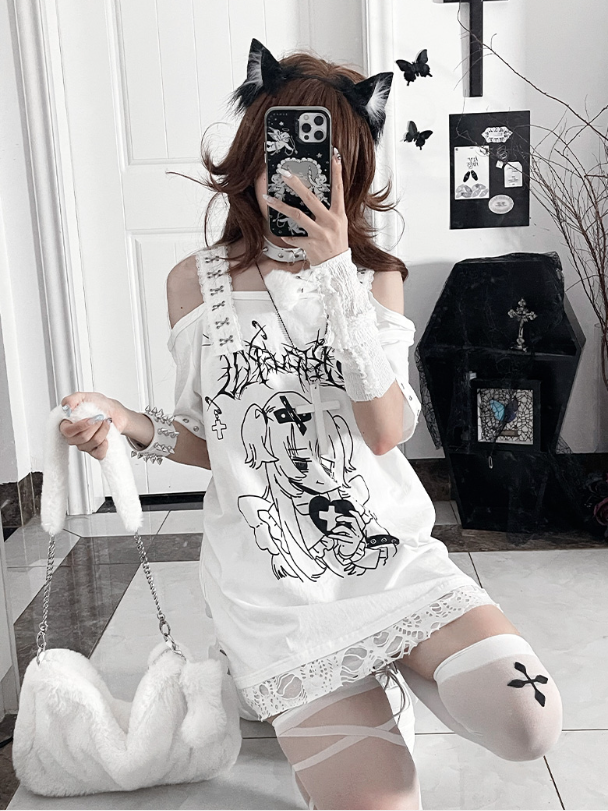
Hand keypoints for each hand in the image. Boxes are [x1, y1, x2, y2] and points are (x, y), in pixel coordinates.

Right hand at [59, 392, 128, 460]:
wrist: (113, 411)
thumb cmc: (98, 404)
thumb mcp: (83, 396)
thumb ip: (71, 399)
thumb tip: (66, 407)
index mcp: (67, 424)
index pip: (67, 431)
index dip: (80, 426)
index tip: (92, 418)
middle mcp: (74, 437)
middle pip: (82, 438)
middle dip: (95, 426)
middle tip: (101, 418)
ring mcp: (84, 445)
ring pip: (93, 443)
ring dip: (103, 431)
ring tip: (106, 423)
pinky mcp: (95, 451)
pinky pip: (99, 455)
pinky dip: (105, 445)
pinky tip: (107, 437)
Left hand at [263, 149, 347, 265]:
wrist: (336, 268)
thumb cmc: (336, 244)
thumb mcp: (339, 224)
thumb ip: (330, 210)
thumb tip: (315, 194)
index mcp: (339, 214)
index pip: (338, 189)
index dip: (337, 172)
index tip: (334, 156)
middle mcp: (330, 222)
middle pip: (311, 198)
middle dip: (296, 184)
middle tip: (284, 173)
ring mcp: (320, 233)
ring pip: (297, 215)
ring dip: (280, 206)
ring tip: (268, 198)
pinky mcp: (311, 245)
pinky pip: (294, 238)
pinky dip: (287, 236)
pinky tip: (282, 234)